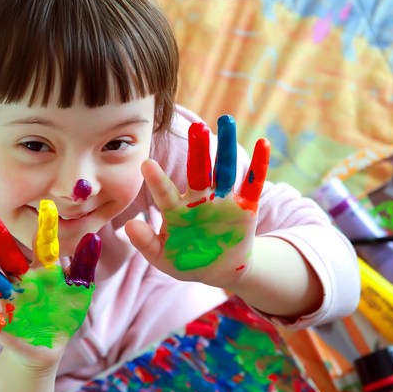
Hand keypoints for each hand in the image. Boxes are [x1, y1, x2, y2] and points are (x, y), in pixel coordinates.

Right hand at [0, 200, 101, 368]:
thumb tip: (93, 236)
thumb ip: (84, 265)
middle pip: (8, 255)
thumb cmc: (64, 312)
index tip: (46, 204)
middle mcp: (22, 281)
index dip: (45, 227)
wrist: (49, 346)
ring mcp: (11, 301)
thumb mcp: (79, 289)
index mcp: (43, 270)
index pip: (43, 245)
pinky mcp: (3, 326)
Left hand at [125, 115, 269, 288]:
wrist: (218, 270)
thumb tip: (128, 226)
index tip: (146, 164)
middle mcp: (199, 199)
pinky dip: (259, 165)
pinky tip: (263, 143)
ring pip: (224, 170)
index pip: (165, 193)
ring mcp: (222, 200)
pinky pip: (252, 183)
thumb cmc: (186, 260)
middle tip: (196, 127)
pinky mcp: (245, 206)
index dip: (157, 180)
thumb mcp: (163, 257)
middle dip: (198, 150)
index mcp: (176, 209)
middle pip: (198, 170)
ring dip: (225, 147)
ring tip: (226, 121)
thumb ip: (146, 243)